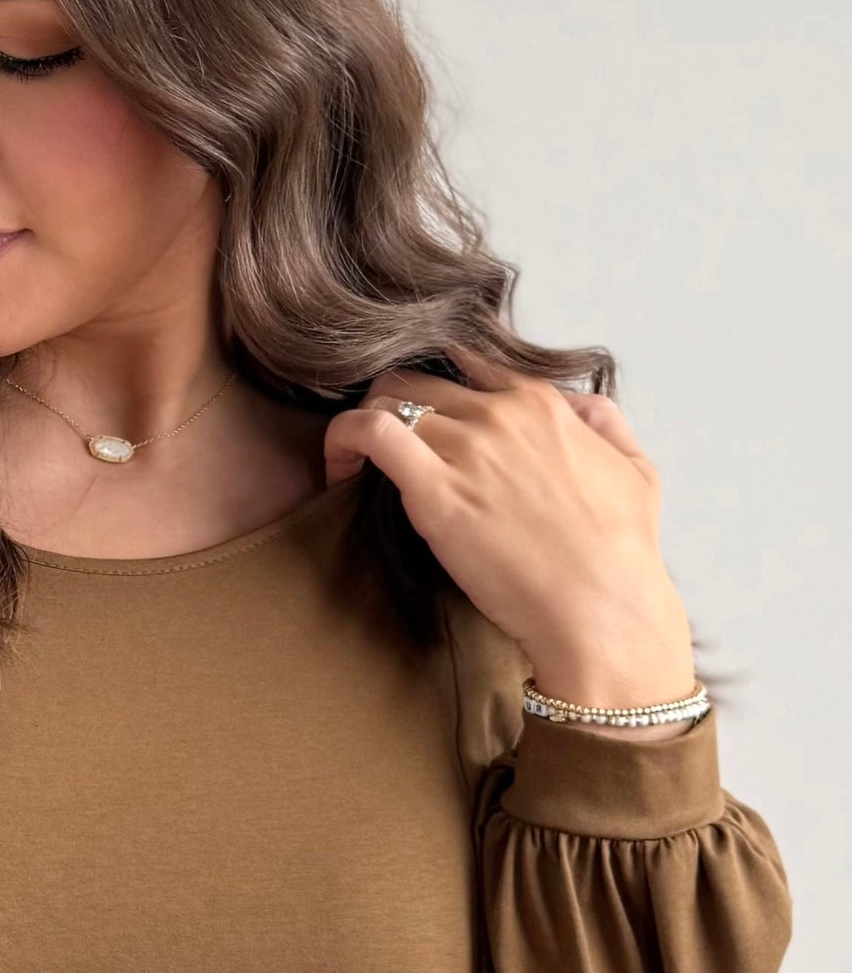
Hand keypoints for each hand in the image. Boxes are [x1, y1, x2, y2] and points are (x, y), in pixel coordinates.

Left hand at [322, 352, 697, 710]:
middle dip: (387, 405)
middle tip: (377, 447)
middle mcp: (500, 414)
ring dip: (360, 427)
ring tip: (353, 465)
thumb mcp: (634, 469)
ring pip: (386, 399)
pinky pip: (369, 433)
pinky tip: (339, 471)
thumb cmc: (621, 553)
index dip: (433, 389)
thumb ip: (604, 424)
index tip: (420, 422)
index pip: (466, 363)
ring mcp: (468, 448)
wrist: (601, 609)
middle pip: (415, 379)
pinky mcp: (436, 491)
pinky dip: (343, 441)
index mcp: (540, 403)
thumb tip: (579, 408)